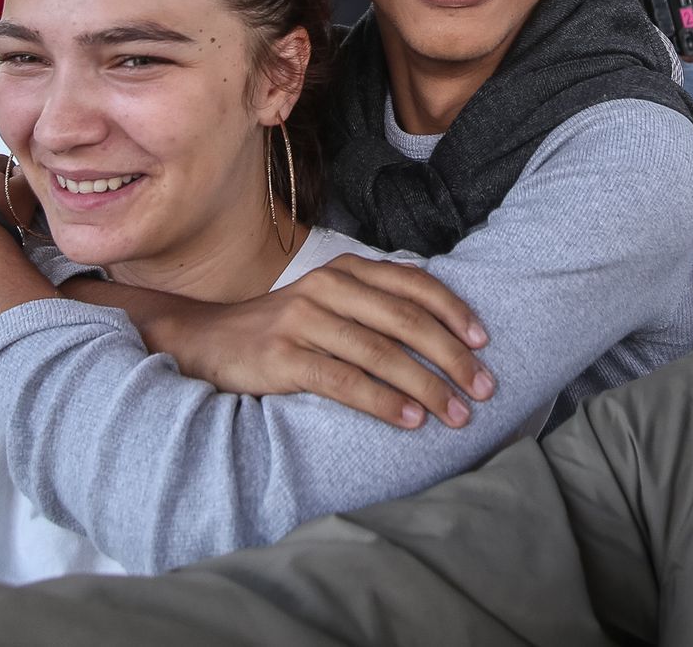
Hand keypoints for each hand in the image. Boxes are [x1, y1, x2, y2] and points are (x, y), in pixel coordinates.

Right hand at [145, 253, 493, 429]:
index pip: (414, 284)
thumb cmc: (283, 328)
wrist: (207, 341)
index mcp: (346, 270)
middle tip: (485, 389)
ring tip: (457, 413)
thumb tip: (441, 321)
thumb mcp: (330, 301)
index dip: (454, 312)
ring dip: (428, 387)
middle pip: (406, 321)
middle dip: (453, 357)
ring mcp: (304, 321)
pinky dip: (384, 402)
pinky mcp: (284, 357)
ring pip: (382, 354)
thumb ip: (375, 303)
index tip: (484, 343)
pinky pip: (345, 381)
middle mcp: (328, 288)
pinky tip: (411, 421)